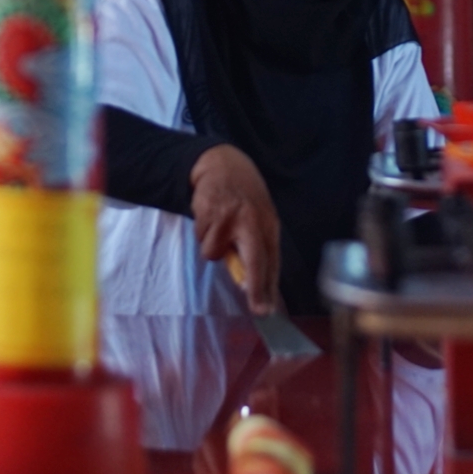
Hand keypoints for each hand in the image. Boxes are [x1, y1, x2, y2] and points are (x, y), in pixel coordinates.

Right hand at [191, 145, 279, 314]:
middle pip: (256, 262)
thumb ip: (255, 245)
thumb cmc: (244, 196)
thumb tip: (247, 282)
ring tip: (219, 226)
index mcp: (268, 223)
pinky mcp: (208, 214)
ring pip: (214, 253)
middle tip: (258, 309)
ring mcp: (229, 218)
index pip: (271, 260)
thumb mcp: (258, 217)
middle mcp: (251, 221)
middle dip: (256, 289)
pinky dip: (203, 232)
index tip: (268, 309)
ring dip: (213, 245)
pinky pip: (202, 239)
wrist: (222, 164)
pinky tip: (211, 216)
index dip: (270, 287)